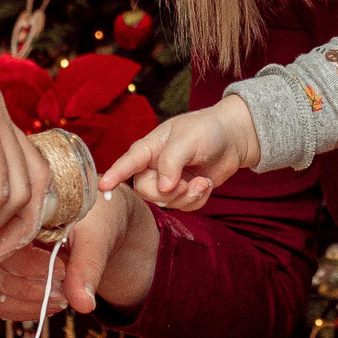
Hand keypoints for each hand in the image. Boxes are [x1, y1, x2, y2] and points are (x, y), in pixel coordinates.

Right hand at [0, 186, 159, 318]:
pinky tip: (45, 305)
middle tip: (62, 295)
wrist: (101, 223)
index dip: (27, 266)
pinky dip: (16, 309)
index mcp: (15, 206)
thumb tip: (83, 304)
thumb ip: (88, 266)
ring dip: (20, 304)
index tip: (62, 272)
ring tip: (58, 301)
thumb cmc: (98, 219)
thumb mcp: (99, 235)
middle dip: (25, 290)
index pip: (0, 240)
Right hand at [100, 98, 259, 210]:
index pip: (127, 163)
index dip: (115, 175)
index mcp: (149, 148)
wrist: (234, 138)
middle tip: (186, 183)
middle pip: (146, 191)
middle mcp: (154, 166)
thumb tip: (163, 188)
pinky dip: (198, 200)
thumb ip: (172, 162)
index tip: (103, 187)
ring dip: (187, 197)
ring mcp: (169, 180)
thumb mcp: (188, 140)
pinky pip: (184, 207)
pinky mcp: (184, 191)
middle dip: (168, 193)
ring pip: (166, 203)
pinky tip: (206, 184)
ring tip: (202, 182)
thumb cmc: (207, 130)